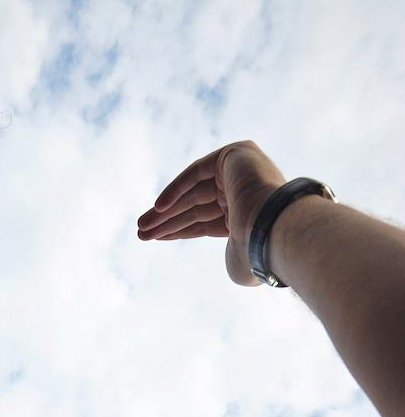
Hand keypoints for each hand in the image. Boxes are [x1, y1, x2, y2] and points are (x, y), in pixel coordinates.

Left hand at [137, 140, 286, 284]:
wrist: (275, 229)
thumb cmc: (257, 253)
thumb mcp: (238, 262)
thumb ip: (231, 256)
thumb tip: (232, 259)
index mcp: (249, 217)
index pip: (206, 220)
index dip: (180, 229)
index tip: (156, 238)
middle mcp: (247, 191)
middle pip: (196, 205)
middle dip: (167, 220)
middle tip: (141, 233)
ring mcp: (243, 170)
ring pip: (193, 191)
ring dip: (165, 210)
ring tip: (142, 226)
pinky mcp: (235, 154)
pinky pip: (197, 172)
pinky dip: (176, 189)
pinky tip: (157, 208)